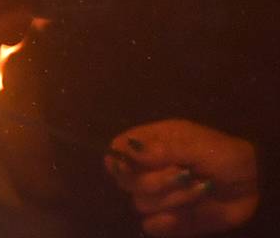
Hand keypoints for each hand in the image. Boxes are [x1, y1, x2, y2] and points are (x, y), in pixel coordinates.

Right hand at [106, 120, 258, 235]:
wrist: (254, 184)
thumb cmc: (222, 154)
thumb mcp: (193, 144)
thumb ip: (159, 148)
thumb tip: (125, 149)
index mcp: (150, 144)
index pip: (116, 150)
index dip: (118, 159)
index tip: (133, 165)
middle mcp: (149, 170)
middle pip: (125, 180)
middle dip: (153, 180)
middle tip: (182, 175)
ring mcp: (161, 197)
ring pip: (141, 204)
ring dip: (171, 199)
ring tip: (198, 191)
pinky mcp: (173, 221)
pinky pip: (151, 227)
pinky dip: (165, 223)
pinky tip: (184, 215)